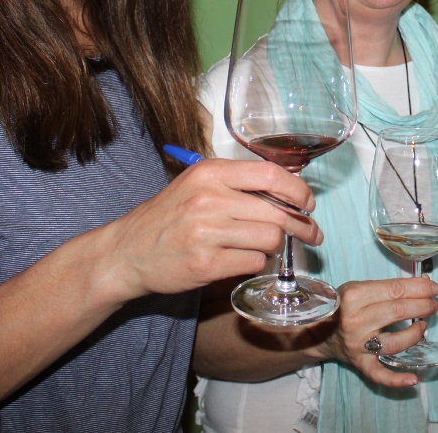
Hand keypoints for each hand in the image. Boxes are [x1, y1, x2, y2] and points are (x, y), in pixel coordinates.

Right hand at [102, 158, 322, 301]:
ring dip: (275, 246)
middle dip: (302, 226)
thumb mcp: (197, 185)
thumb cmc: (168, 217)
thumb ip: (238, 183)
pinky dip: (255, 262)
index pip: (272, 175)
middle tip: (311, 234)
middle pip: (278, 212)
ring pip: (270, 238)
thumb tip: (290, 190)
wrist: (126, 252)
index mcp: (210, 173)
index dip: (298, 191)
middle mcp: (209, 199)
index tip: (308, 203)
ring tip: (266, 246)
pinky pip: (254, 262)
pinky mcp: (206, 264)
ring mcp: (207, 232)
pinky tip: (243, 258)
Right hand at [313, 277, 437, 387]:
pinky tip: (413, 379)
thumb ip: (388, 287)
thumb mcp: (357, 288)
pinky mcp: (360, 363)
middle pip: (398, 312)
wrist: (317, 332)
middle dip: (423, 306)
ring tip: (424, 325)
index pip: (395, 290)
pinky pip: (379, 374)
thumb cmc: (342, 306)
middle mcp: (355, 320)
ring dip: (416, 333)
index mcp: (354, 296)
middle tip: (434, 304)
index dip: (419, 288)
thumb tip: (425, 284)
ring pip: (395, 341)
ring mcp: (358, 344)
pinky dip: (397, 379)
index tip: (434, 288)